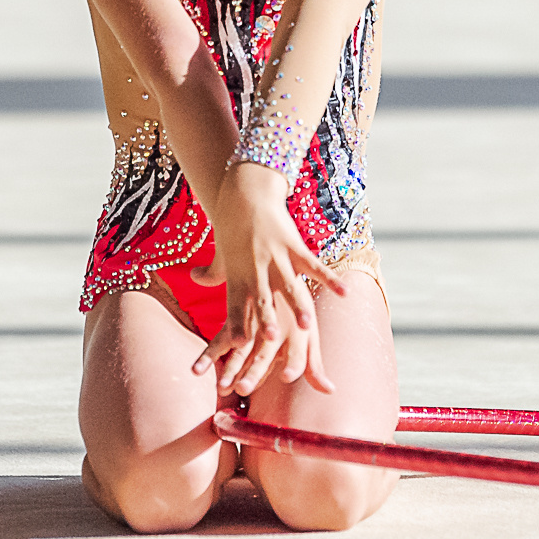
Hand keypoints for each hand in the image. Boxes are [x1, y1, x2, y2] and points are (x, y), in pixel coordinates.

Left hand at [190, 162, 347, 395]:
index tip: (236, 348)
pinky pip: (313, 264)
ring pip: (288, 286)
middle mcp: (255, 270)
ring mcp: (275, 257)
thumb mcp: (220, 252)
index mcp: (237, 277)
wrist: (245, 191)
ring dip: (298, 305)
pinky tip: (344, 293)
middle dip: (266, 321)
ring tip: (307, 325)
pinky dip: (329, 279)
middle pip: (261, 300)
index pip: (235, 307)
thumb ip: (210, 273)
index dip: (236, 326)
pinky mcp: (293, 244)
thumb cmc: (231, 226)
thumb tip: (194, 278)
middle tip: (270, 343)